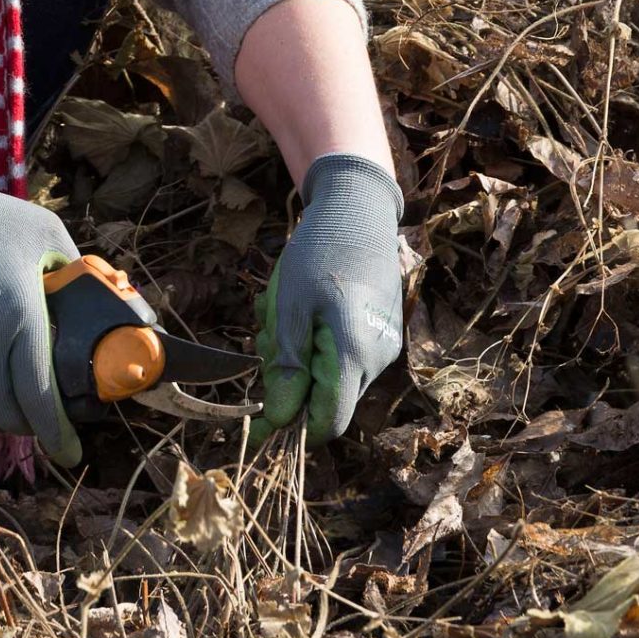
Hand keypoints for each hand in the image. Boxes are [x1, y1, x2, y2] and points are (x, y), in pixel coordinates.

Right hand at [0, 150, 83, 463]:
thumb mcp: (42, 230)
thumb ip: (72, 264)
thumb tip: (94, 289)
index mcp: (21, 319)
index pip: (41, 397)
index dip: (58, 434)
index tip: (72, 453)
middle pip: (12, 413)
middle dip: (34, 427)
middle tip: (47, 422)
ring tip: (14, 412)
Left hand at [250, 153, 403, 445]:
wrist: (360, 211)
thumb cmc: (321, 252)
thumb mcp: (290, 305)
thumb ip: (287, 365)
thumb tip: (280, 420)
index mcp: (353, 353)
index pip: (327, 423)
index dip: (290, 426)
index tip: (256, 419)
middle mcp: (377, 359)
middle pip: (324, 401)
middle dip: (287, 378)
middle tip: (266, 332)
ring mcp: (382, 348)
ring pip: (330, 379)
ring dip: (297, 356)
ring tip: (283, 311)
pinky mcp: (381, 336)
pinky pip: (341, 358)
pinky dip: (313, 343)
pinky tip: (302, 308)